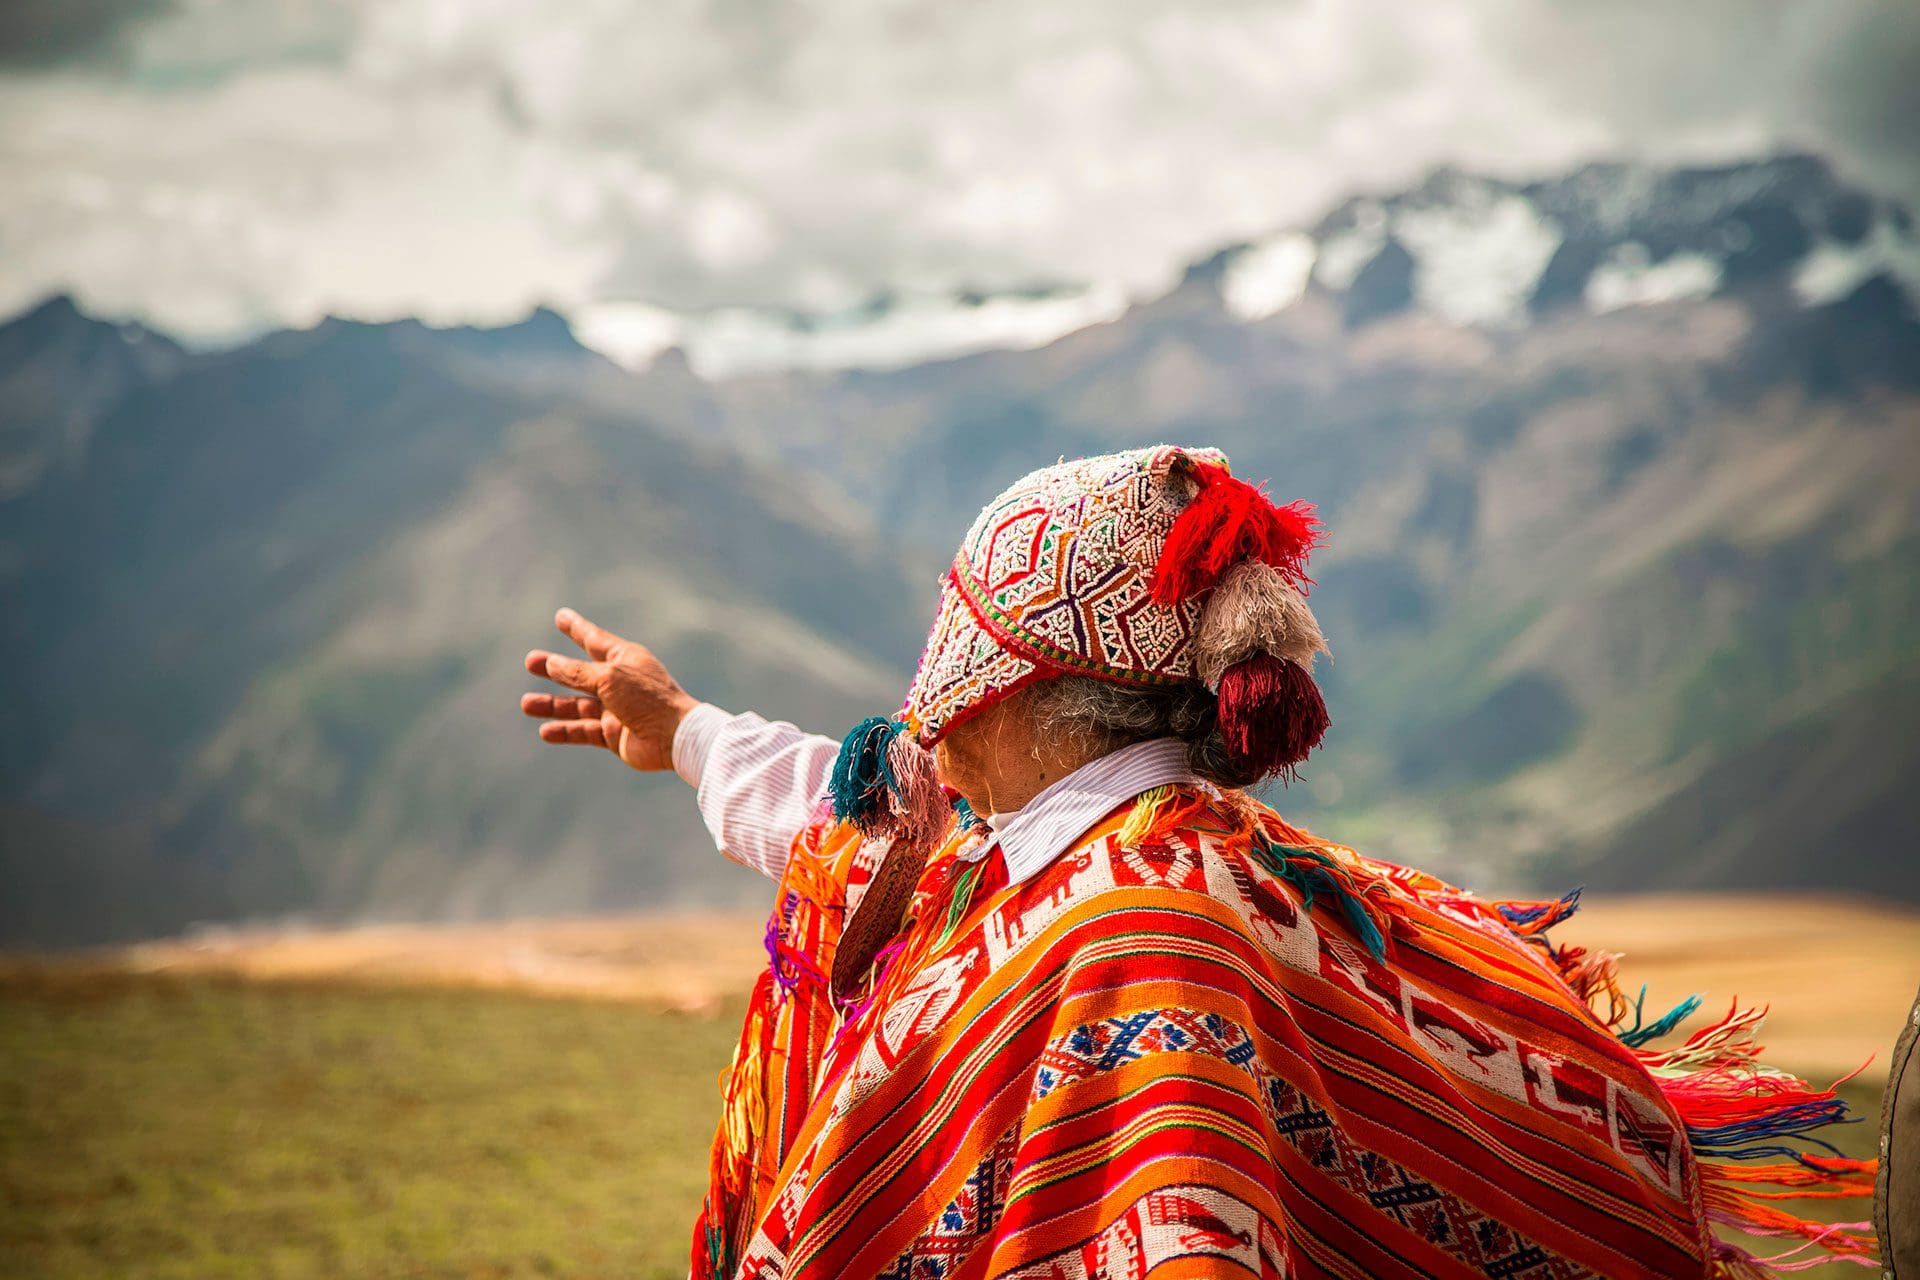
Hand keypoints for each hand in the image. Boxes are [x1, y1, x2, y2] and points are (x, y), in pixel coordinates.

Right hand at [522, 607, 696, 771]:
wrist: (674, 738)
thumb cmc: (647, 699)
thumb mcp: (608, 678)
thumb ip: (577, 672)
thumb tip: (551, 663)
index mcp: (626, 659)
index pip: (594, 640)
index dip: (577, 629)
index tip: (561, 616)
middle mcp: (620, 683)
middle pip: (580, 674)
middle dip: (555, 668)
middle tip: (530, 661)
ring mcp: (617, 710)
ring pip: (577, 706)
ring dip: (552, 705)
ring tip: (525, 704)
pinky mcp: (615, 735)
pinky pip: (584, 731)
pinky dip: (565, 731)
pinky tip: (546, 731)